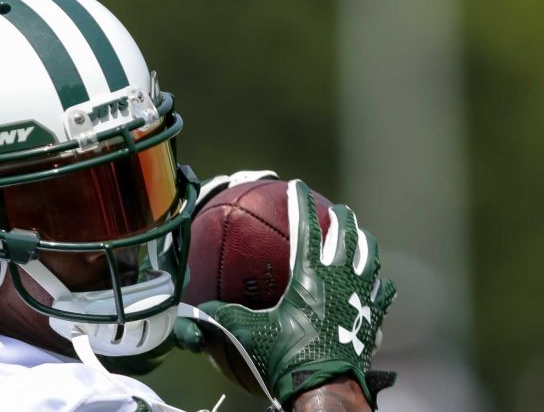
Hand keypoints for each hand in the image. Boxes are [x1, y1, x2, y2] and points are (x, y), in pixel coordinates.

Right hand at [181, 180, 395, 408]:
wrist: (324, 390)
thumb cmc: (285, 358)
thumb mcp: (245, 335)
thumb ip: (217, 318)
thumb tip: (190, 312)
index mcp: (310, 275)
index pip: (307, 228)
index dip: (301, 203)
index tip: (297, 185)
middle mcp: (340, 279)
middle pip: (347, 236)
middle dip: (342, 218)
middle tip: (338, 209)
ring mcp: (361, 298)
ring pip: (370, 259)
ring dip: (365, 243)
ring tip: (362, 236)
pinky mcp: (372, 320)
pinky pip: (384, 296)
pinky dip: (383, 286)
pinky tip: (384, 284)